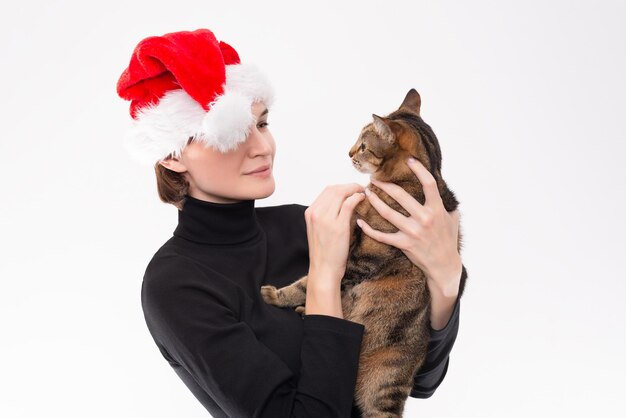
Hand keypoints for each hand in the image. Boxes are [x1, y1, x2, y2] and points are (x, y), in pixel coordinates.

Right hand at [305, 183, 365, 286]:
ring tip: (363, 193)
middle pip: (334, 189)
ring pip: (341, 193)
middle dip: (349, 186)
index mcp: (310, 212)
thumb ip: (326, 214)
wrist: (324, 269)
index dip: (342, 187)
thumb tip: (343, 202)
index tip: (352, 190)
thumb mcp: (320, 229)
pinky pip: (349, 203)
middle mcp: (315, 213)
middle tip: (360, 189)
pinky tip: (362, 199)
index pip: (327, 190)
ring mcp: (326, 219)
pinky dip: (357, 198)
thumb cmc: (325, 251)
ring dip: (354, 190)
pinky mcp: (338, 226)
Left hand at [356, 158, 461, 296]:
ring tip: (366, 193)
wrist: (444, 266)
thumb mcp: (453, 219)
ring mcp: (413, 232)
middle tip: (374, 178)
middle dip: (385, 185)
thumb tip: (446, 190)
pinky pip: (382, 235)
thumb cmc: (448, 240)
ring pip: (388, 213)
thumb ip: (448, 204)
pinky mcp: (404, 244)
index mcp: (437, 209)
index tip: (409, 160)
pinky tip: (360, 222)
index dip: (419, 169)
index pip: (428, 184)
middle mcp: (425, 218)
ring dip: (375, 201)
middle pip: (401, 196)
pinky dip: (369, 229)